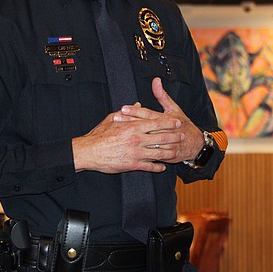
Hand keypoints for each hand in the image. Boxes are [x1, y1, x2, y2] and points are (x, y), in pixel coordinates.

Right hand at [72, 78, 202, 172]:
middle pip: (162, 137)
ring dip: (170, 151)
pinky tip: (163, 166)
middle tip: (183, 135)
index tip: (177, 121)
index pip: (156, 123)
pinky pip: (149, 166)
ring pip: (159, 153)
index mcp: (133, 126)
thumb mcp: (112, 118)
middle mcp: (137, 139)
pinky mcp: (132, 165)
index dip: (169, 122)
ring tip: (177, 150)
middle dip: (174, 136)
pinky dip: (158, 166)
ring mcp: (136, 153)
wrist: (89, 151)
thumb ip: (128, 113)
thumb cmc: (99, 134)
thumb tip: (138, 105)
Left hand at [116, 77, 202, 163]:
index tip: (123, 108)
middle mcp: (166, 131)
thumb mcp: (174, 108)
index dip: (136, 111)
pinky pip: (154, 154)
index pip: (148, 114)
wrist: (196, 143)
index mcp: (167, 119)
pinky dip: (143, 153)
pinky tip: (130, 151)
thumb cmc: (183, 124)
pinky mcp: (168, 155)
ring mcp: (167, 144)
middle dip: (130, 123)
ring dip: (134, 139)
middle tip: (116, 119)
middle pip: (146, 127)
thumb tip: (155, 81)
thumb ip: (162, 96)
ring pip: (148, 141)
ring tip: (120, 135)